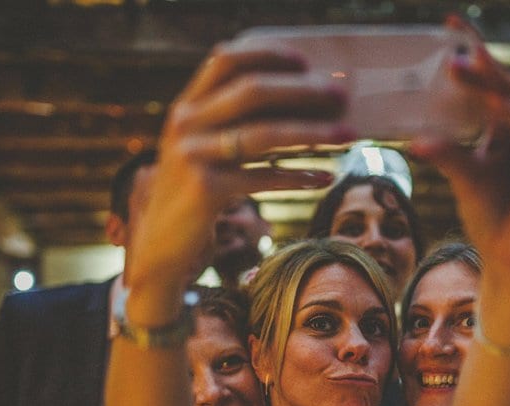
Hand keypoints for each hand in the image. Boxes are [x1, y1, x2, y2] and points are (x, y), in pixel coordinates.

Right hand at [127, 43, 352, 306]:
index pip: (225, 60)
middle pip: (252, 91)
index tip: (304, 62)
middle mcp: (185, 124)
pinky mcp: (204, 190)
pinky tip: (325, 177)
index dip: (266, 54)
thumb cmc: (195, 196)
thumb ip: (231, 125)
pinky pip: (263, 178)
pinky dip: (298, 177)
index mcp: (186, 106)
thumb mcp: (204, 152)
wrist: (160, 248)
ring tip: (348, 135)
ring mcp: (192, 156)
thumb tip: (301, 104)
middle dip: (302, 90)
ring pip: (263, 134)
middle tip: (341, 96)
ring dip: (312, 132)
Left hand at [410, 17, 509, 271]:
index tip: (450, 24)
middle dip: (484, 65)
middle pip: (509, 89)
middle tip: (457, 43)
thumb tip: (417, 139)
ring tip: (467, 66)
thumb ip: (447, 154)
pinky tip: (495, 105)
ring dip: (496, 86)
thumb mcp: (463, 177)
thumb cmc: (490, 215)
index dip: (476, 54)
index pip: (495, 84)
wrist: (508, 259)